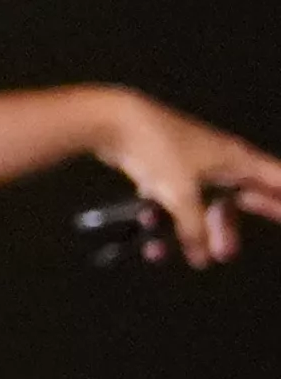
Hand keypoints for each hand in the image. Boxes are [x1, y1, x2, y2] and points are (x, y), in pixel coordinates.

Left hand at [89, 87, 279, 266]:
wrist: (114, 121)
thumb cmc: (157, 147)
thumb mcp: (181, 195)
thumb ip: (193, 229)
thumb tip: (201, 257)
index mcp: (237, 159)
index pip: (276, 181)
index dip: (279, 202)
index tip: (278, 215)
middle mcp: (220, 159)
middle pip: (237, 198)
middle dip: (227, 227)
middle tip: (223, 253)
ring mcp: (192, 162)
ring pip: (201, 201)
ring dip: (189, 226)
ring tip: (174, 250)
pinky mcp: (165, 165)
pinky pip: (172, 197)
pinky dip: (161, 214)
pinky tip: (146, 228)